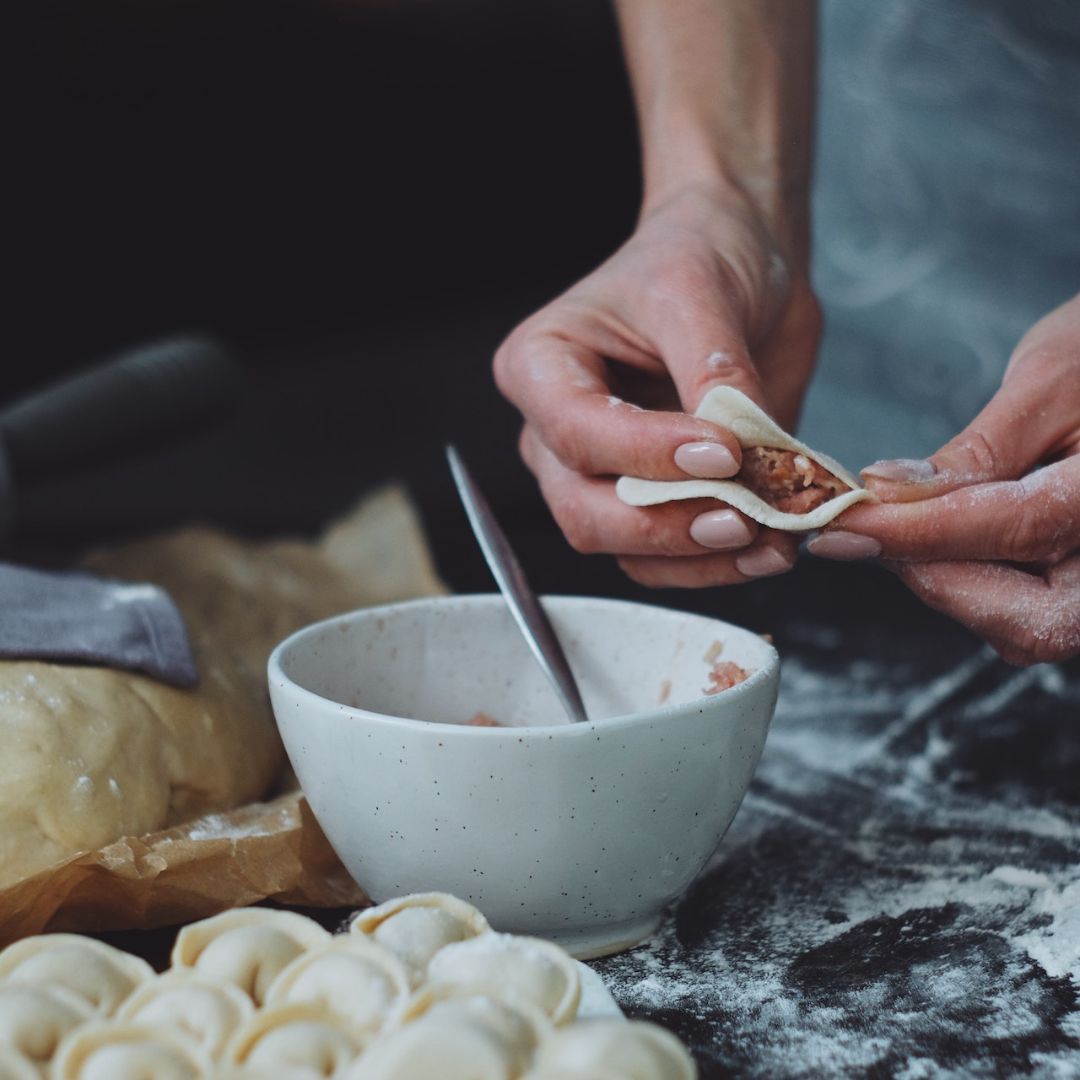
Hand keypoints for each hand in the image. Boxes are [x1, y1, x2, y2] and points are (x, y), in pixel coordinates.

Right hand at [494, 186, 821, 587]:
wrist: (741, 260)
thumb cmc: (701, 254)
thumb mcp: (703, 293)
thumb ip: (713, 376)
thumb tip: (737, 457)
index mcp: (541, 366)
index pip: (577, 432)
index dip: (646, 454)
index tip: (725, 451)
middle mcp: (556, 431)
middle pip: (584, 510)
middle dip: (664, 525)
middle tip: (743, 518)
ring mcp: (599, 474)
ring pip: (622, 549)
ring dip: (698, 558)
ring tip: (773, 542)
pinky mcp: (650, 501)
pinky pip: (665, 561)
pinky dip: (715, 565)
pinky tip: (769, 549)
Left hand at [808, 295, 1079, 664]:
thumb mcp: (1050, 379)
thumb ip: (977, 452)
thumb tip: (891, 494)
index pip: (1015, 529)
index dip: (917, 533)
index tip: (845, 526)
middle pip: (1031, 618)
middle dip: (939, 579)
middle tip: (871, 532)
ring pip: (1027, 623)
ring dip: (952, 582)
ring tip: (907, 524)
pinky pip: (1034, 609)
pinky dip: (978, 579)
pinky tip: (946, 533)